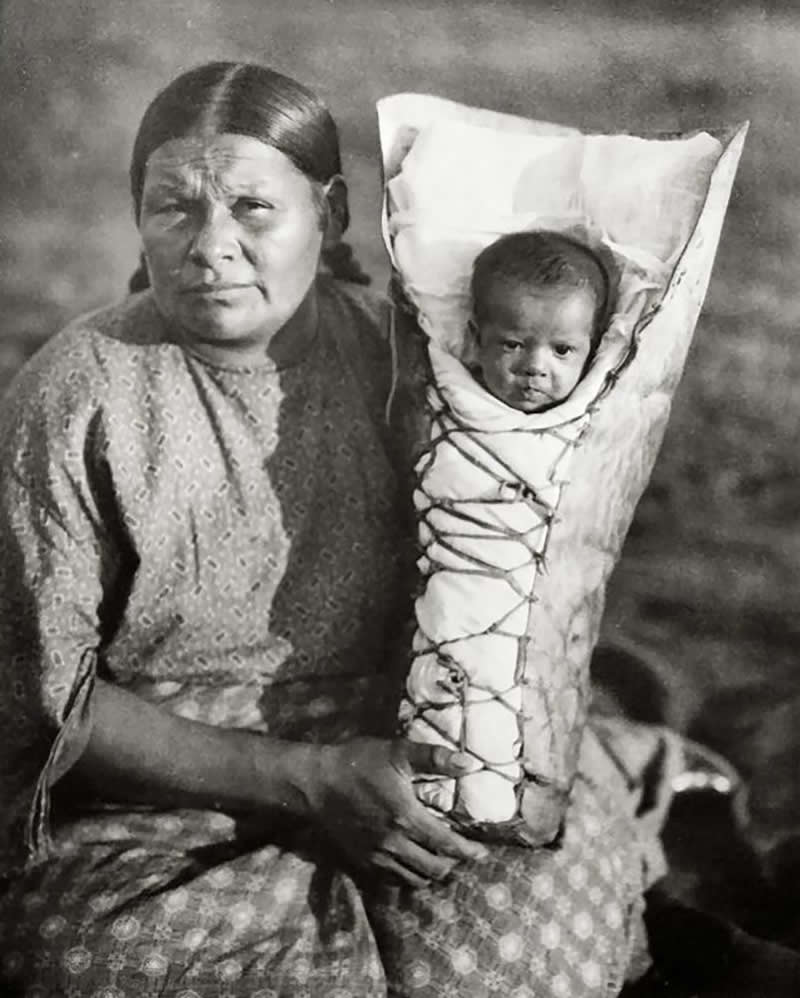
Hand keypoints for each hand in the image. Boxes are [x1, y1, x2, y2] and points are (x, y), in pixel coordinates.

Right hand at [302, 737, 488, 886]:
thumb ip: (434, 758)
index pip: (447, 844)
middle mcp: (393, 843)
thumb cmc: (358, 762)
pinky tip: (412, 863)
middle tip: (461, 854)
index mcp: (406, 817)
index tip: (483, 853)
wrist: (316, 782)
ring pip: (414, 879)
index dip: (469, 852)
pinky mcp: (362, 860)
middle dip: (453, 864)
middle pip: (434, 868)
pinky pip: (392, 880)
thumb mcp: (397, 751)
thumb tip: (469, 763)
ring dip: (432, 873)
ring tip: (440, 860)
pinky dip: (409, 877)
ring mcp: (376, 855)